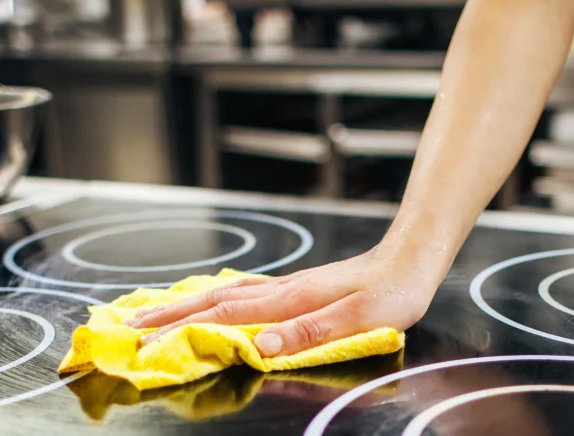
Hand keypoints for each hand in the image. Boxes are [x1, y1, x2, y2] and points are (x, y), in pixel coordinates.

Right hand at [127, 244, 445, 356]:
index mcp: (291, 300)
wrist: (410, 260)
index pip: (224, 317)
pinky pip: (245, 291)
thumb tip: (260, 348)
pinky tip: (214, 299)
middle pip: (214, 300)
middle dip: (169, 313)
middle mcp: (283, 290)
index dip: (182, 330)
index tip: (144, 342)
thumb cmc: (391, 292)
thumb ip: (310, 333)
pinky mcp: (298, 287)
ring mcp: (288, 286)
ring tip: (155, 309)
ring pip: (226, 292)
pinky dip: (217, 296)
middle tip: (129, 324)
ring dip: (187, 302)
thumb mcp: (360, 319)